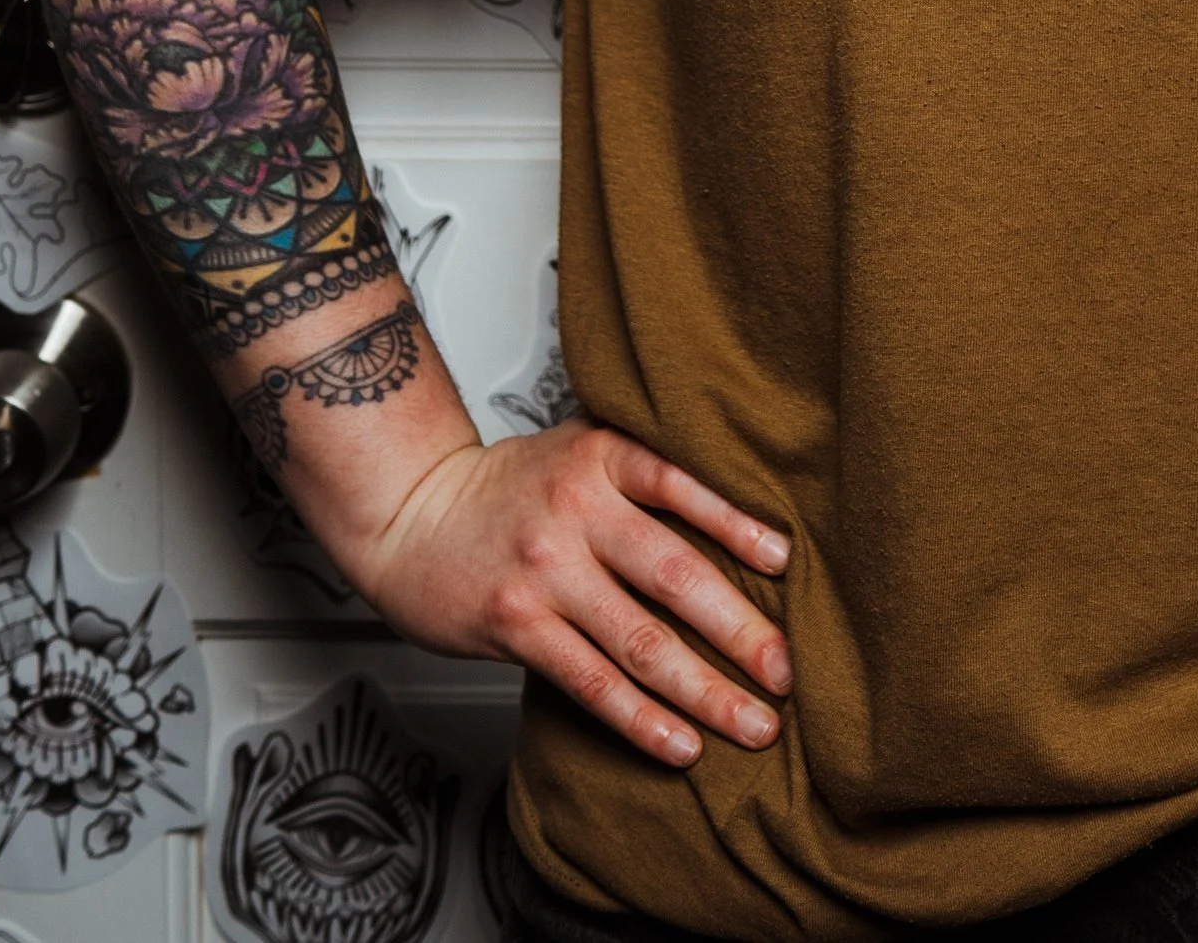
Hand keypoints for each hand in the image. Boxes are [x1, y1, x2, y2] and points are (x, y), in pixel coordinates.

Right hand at [351, 423, 794, 767]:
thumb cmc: (507, 490)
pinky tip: (681, 744)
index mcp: (601, 458)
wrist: (410, 516)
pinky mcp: (518, 627)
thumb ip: (640, 477)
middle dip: (741, 632)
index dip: (739, 528)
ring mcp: (546, 574)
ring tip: (753, 724)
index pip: (684, 487)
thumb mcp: (577, 453)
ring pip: (641, 643)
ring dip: (706, 692)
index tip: (787, 566)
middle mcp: (577, 512)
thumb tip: (737, 525)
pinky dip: (643, 720)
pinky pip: (593, 683)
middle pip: (676, 577)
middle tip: (786, 673)